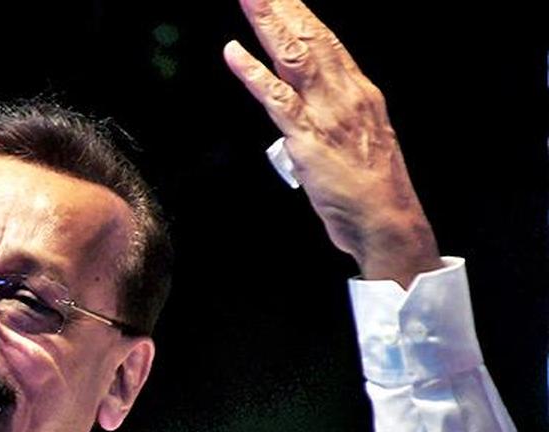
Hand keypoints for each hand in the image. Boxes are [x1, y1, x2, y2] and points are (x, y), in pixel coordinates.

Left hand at [223, 0, 441, 286]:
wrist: (388, 221)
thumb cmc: (371, 188)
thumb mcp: (356, 139)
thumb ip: (331, 116)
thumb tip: (306, 104)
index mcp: (358, 91)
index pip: (326, 40)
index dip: (302, 13)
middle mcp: (346, 94)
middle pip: (310, 37)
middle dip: (284, 6)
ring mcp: (328, 114)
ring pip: (294, 57)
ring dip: (268, 23)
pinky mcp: (310, 138)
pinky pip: (277, 99)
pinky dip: (253, 73)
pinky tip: (234, 52)